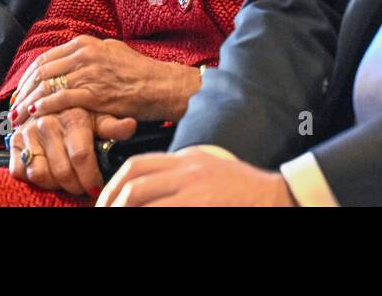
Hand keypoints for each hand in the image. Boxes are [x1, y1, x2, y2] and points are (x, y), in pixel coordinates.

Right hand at [8, 106, 136, 197]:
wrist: (47, 101)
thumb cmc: (78, 113)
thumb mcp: (98, 116)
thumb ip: (112, 125)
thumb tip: (131, 126)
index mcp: (71, 117)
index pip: (81, 156)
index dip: (90, 177)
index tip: (96, 187)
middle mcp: (47, 123)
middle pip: (62, 171)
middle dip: (76, 186)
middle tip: (84, 188)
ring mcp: (28, 133)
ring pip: (40, 174)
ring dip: (55, 185)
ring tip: (67, 182)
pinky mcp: (13, 142)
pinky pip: (21, 172)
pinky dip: (35, 179)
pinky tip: (49, 174)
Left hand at [9, 36, 200, 125]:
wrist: (160, 85)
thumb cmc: (138, 71)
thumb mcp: (110, 51)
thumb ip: (87, 54)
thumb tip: (66, 61)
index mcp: (85, 44)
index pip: (46, 58)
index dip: (28, 76)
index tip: (20, 89)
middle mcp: (84, 55)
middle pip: (41, 71)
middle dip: (23, 90)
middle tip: (13, 105)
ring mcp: (89, 74)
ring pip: (47, 85)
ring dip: (29, 101)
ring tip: (18, 115)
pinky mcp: (95, 93)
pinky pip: (62, 99)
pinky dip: (46, 106)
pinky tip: (36, 113)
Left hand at [97, 147, 295, 206]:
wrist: (277, 196)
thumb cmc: (245, 190)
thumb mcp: (210, 171)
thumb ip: (182, 176)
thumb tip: (149, 192)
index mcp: (187, 158)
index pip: (138, 164)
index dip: (114, 184)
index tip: (106, 203)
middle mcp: (187, 168)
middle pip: (134, 180)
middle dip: (112, 202)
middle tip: (104, 215)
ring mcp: (194, 186)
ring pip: (141, 196)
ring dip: (124, 209)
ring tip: (116, 219)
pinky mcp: (201, 202)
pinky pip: (163, 209)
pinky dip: (147, 216)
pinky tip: (142, 224)